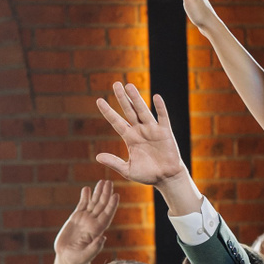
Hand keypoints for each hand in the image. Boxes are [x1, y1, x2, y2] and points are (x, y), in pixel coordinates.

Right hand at [54, 183, 117, 263]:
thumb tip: (103, 238)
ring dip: (98, 192)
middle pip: (101, 206)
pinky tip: (87, 189)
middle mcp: (93, 223)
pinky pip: (82, 205)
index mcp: (97, 231)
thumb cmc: (77, 260)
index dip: (111, 206)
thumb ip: (94, 248)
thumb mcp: (85, 256)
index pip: (107, 215)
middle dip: (105, 194)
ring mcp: (85, 219)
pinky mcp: (76, 218)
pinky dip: (85, 197)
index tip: (116, 195)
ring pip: (93, 203)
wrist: (67, 259)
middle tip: (109, 182)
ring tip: (102, 182)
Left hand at [94, 82, 194, 204]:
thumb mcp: (128, 170)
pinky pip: (163, 117)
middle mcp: (140, 130)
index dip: (108, 112)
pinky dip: (160, 108)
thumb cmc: (148, 175)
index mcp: (130, 138)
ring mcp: (152, 130)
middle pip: (129, 111)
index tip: (98, 100)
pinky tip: (156, 97)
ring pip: (142, 111)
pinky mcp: (165, 132)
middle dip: (122, 98)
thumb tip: (97, 157)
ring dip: (136, 98)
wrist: (166, 178)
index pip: (116, 122)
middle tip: (115, 84)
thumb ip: (114, 162)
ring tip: (129, 85)